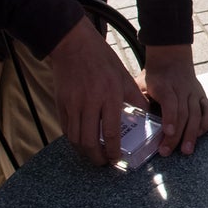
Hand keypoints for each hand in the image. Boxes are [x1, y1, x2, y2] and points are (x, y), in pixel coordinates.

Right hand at [50, 17, 146, 165]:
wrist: (73, 44)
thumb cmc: (102, 60)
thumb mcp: (124, 77)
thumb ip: (135, 98)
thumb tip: (146, 117)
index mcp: (109, 95)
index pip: (110, 132)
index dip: (113, 150)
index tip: (116, 159)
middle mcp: (89, 102)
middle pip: (89, 141)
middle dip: (96, 158)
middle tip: (103, 163)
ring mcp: (72, 103)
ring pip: (75, 138)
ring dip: (83, 152)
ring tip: (93, 155)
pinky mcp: (61, 103)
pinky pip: (66, 128)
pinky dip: (73, 139)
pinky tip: (81, 142)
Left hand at [141, 45, 207, 154]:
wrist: (171, 59)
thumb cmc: (153, 77)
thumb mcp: (141, 84)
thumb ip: (138, 99)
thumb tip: (129, 120)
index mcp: (164, 86)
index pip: (170, 102)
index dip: (170, 117)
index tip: (167, 132)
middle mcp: (182, 89)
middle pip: (183, 113)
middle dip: (177, 135)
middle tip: (167, 151)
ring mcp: (194, 93)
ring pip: (197, 114)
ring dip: (192, 134)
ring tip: (186, 150)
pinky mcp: (202, 96)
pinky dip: (206, 123)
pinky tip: (199, 135)